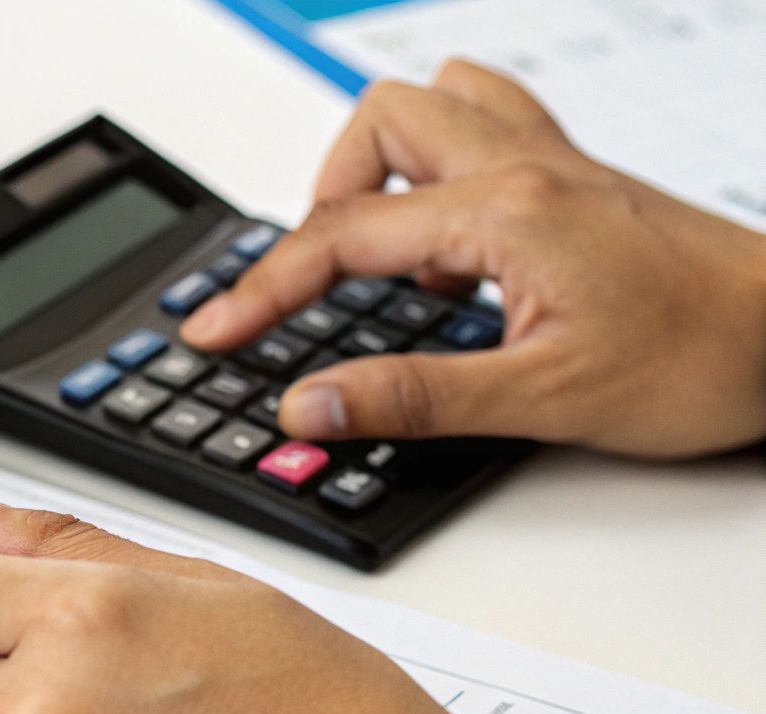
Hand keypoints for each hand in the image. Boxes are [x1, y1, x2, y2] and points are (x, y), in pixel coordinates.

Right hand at [180, 60, 765, 458]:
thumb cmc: (704, 358)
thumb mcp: (542, 400)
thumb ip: (413, 397)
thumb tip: (311, 403)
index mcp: (504, 213)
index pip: (342, 236)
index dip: (263, 290)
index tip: (215, 333)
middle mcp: (525, 167)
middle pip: (378, 126)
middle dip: (321, 203)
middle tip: (311, 284)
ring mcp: (554, 163)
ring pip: (434, 105)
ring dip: (381, 162)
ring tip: (372, 247)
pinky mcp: (575, 180)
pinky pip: (485, 126)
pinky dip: (439, 166)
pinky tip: (444, 240)